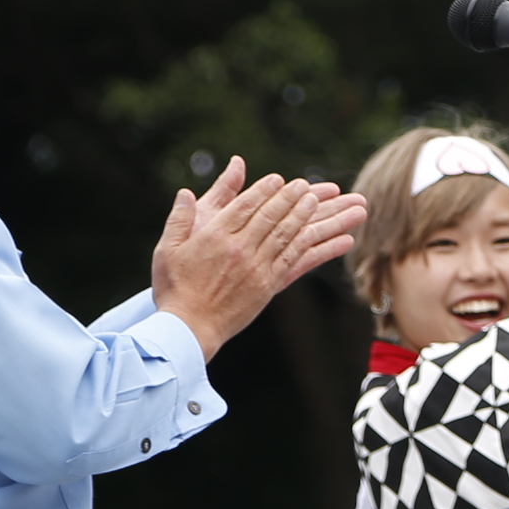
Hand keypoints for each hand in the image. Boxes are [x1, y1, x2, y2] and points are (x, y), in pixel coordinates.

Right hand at [154, 157, 369, 354]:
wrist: (188, 328)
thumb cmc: (174, 289)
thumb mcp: (167, 249)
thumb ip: (180, 218)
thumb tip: (185, 192)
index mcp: (216, 235)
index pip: (246, 204)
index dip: (265, 190)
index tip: (279, 179)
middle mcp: (240, 248)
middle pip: (272, 215)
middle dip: (292, 198)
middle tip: (308, 185)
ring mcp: (257, 267)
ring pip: (290, 234)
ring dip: (309, 216)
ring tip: (324, 201)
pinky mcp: (269, 285)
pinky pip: (299, 262)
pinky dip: (322, 248)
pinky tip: (341, 239)